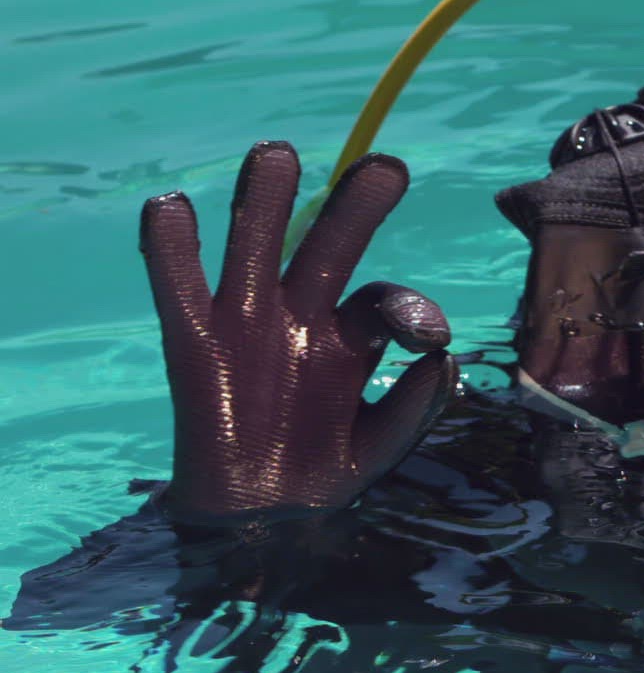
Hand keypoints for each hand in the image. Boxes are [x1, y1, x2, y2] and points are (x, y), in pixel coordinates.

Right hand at [140, 141, 456, 524]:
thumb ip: (414, 409)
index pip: (384, 302)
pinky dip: (171, 244)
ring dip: (263, 200)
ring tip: (276, 154)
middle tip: (386, 168)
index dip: (410, 310)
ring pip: (255, 244)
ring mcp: (248, 321)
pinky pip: (178, 284)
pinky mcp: (193, 341)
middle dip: (355, 206)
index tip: (429, 337)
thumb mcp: (380, 448)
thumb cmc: (325, 470)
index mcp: (353, 335)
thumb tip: (442, 362)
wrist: (257, 518)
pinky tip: (172, 206)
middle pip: (329, 245)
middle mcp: (304, 314)